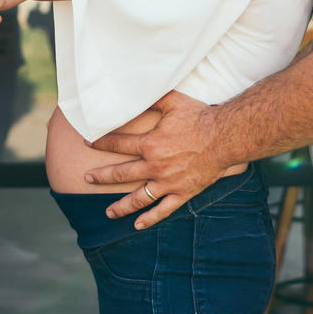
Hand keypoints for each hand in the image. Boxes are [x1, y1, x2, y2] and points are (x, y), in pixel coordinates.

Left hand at [84, 92, 221, 227]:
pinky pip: (163, 210)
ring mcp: (168, 182)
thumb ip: (152, 98)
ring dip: (121, 206)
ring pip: (138, 198)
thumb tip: (136, 89)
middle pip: (121, 174)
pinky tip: (138, 224)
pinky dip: (150, 219)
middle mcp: (154, 166)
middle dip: (101, 176)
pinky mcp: (182, 193)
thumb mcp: (173, 101)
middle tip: (87, 178)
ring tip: (108, 213)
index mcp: (150, 144)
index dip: (100, 142)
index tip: (87, 142)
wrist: (225, 137)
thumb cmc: (200, 117)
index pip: (117, 144)